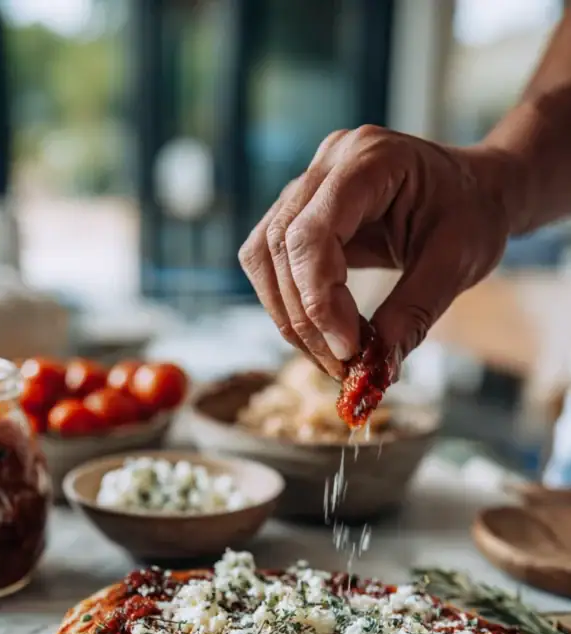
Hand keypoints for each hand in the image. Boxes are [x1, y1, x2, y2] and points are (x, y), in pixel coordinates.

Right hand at [238, 126, 515, 377]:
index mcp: (371, 158)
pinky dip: (291, 307)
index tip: (349, 350)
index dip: (320, 298)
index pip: (312, 233)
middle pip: (280, 247)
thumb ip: (414, 313)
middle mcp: (328, 163)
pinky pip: (271, 264)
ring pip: (263, 258)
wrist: (477, 190)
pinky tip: (325, 334)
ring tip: (332, 356)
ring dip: (290, 318)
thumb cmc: (473, 213)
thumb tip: (376, 368)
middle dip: (305, 318)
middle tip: (342, 366)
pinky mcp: (300, 212)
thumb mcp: (458, 263)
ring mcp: (308, 185)